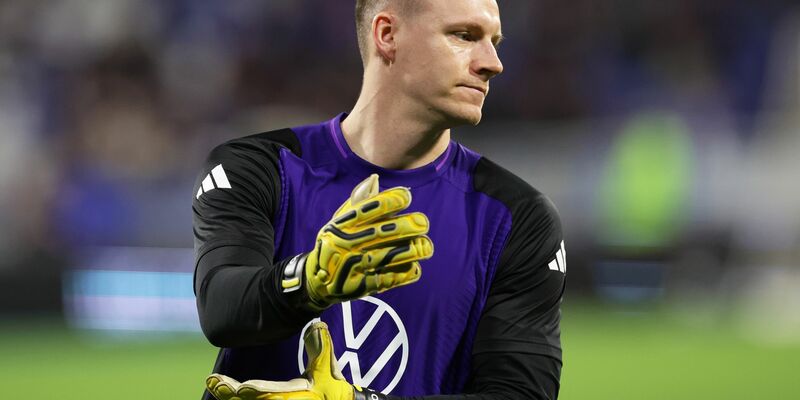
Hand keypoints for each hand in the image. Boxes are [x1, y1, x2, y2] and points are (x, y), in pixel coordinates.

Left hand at [206, 322, 383, 399]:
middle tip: (213, 382)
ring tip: (214, 385)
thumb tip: (317, 325)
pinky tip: (226, 394)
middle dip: (230, 393)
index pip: (266, 394)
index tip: (236, 385)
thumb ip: (321, 348)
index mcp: (290, 397)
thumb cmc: (332, 391)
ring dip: (230, 397)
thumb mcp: (327, 370)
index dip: (250, 390)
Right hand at [283, 174, 433, 309]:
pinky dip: (406, 273)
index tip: (407, 197)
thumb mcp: (338, 221)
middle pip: (384, 232)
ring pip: (391, 255)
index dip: (392, 200)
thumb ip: (358, 202)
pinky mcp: (362, 286)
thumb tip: (376, 179)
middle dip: (409, 226)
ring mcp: (355, 266)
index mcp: (342, 225)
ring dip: (413, 250)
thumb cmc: (334, 244)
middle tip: (424, 223)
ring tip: (426, 247)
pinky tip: (415, 267)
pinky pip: (390, 279)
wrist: (317, 281)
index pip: (370, 208)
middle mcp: (348, 244)